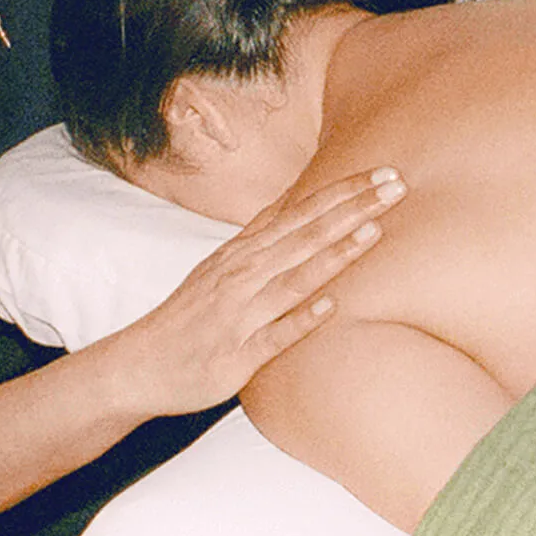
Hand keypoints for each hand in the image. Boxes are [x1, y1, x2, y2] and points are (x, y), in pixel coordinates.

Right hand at [97, 167, 406, 416]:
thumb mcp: (223, 266)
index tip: (384, 171)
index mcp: (244, 252)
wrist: (139, 364)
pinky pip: (273, 336)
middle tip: (397, 185)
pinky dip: (301, 319)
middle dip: (353, 208)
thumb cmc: (190, 316)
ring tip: (373, 230)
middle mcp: (243, 274)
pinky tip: (330, 306)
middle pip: (306, 233)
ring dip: (334, 253)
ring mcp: (241, 313)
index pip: (301, 210)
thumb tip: (300, 203)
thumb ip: (263, 238)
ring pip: (294, 277)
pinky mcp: (237, 354)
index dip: (343, 190)